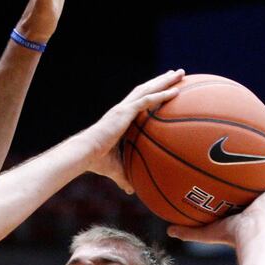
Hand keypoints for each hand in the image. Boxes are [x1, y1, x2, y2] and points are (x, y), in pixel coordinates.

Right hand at [87, 70, 184, 191]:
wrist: (85, 154)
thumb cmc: (96, 162)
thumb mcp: (115, 169)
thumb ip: (125, 177)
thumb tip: (132, 191)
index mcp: (120, 118)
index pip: (138, 101)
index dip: (151, 93)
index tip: (164, 88)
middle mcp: (122, 109)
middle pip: (145, 89)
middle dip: (161, 80)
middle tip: (177, 73)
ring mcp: (123, 109)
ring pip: (148, 89)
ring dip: (165, 81)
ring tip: (179, 73)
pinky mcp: (124, 112)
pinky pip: (147, 101)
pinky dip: (161, 95)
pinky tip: (175, 91)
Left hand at [167, 154, 264, 245]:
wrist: (249, 235)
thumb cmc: (229, 236)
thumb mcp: (204, 232)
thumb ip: (187, 231)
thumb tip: (168, 231)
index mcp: (242, 215)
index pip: (238, 200)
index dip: (234, 191)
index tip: (227, 179)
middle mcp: (256, 206)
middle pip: (253, 188)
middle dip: (249, 176)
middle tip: (243, 161)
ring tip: (264, 153)